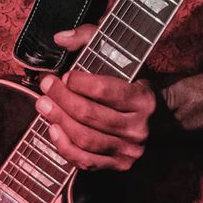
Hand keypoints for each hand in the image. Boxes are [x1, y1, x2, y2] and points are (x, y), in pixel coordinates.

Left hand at [34, 24, 159, 171]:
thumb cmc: (134, 82)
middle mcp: (139, 128)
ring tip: (43, 105)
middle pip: (89, 115)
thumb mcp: (121, 56)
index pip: (105, 91)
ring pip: (85, 138)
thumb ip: (90, 38)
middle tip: (45, 86)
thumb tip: (60, 37)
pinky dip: (64, 147)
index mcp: (143, 99)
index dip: (79, 83)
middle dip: (61, 99)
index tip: (64, 76)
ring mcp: (129, 150)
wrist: (160, 116)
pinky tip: (53, 130)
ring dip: (58, 120)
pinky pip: (86, 161)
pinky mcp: (119, 165)